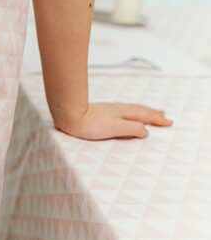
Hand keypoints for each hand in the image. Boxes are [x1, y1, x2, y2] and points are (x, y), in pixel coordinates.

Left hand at [54, 102, 172, 139]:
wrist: (69, 116)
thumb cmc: (89, 124)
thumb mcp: (115, 128)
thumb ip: (131, 128)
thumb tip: (145, 130)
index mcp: (123, 113)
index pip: (145, 116)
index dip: (157, 120)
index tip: (169, 122)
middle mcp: (118, 109)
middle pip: (139, 110)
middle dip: (152, 113)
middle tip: (163, 115)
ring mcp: (109, 109)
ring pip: (131, 109)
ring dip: (142, 111)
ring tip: (149, 112)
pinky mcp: (100, 112)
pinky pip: (122, 110)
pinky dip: (130, 112)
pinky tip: (125, 113)